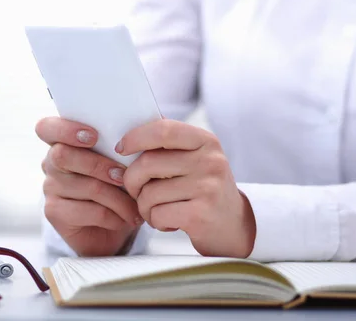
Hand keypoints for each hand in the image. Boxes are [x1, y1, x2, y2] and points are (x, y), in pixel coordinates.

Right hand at [36, 117, 143, 256]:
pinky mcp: (54, 212)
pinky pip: (89, 211)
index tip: (93, 136)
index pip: (47, 128)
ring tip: (136, 205)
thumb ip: (120, 144)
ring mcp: (50, 188)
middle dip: (99, 165)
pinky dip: (114, 216)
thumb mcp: (119, 161)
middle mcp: (51, 163)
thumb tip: (141, 133)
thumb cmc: (117, 186)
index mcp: (63, 142)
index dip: (65, 129)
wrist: (110, 229)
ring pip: (85, 185)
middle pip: (63, 155)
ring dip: (117, 197)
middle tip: (123, 176)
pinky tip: (126, 218)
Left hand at [119, 119, 255, 257]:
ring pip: (149, 193)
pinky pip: (157, 214)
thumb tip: (128, 131)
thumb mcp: (194, 158)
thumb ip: (167, 143)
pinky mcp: (201, 215)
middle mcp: (210, 161)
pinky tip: (167, 221)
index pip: (163, 130)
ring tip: (156, 209)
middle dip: (131, 180)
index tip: (121, 148)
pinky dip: (155, 221)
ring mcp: (207, 188)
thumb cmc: (202, 188)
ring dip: (143, 206)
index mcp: (206, 141)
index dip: (135, 137)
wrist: (233, 226)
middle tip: (135, 191)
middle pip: (148, 163)